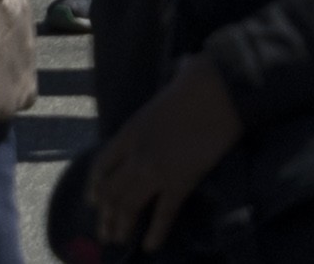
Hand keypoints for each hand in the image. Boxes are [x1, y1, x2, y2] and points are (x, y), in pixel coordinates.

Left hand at [84, 59, 249, 244]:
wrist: (219, 89)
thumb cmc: (197, 80)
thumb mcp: (169, 84)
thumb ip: (167, 85)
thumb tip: (183, 68)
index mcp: (130, 130)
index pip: (102, 164)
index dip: (95, 185)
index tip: (93, 200)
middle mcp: (136, 154)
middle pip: (111, 191)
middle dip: (105, 215)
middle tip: (105, 231)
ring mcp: (156, 170)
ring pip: (129, 205)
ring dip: (121, 226)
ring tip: (118, 240)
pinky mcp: (180, 182)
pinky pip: (164, 213)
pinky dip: (156, 233)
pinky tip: (151, 246)